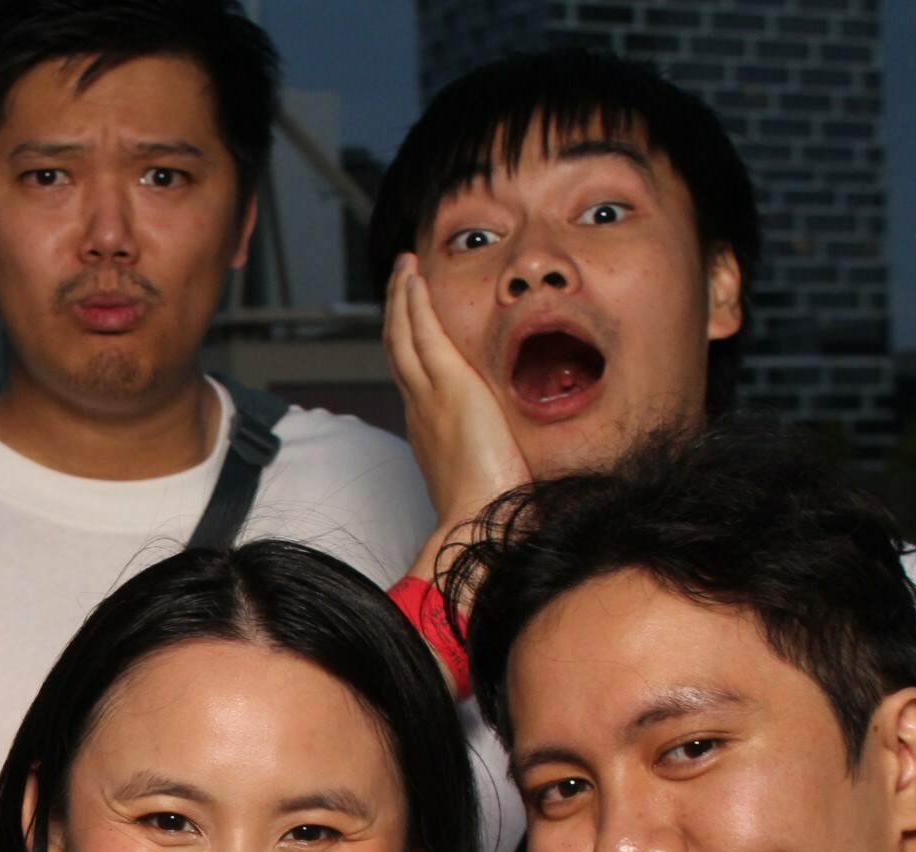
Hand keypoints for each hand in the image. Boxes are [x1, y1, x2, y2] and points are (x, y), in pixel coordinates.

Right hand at [385, 255, 529, 556]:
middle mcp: (420, 406)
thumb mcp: (488, 472)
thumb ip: (494, 452)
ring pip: (403, 334)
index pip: (414, 373)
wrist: (476, 521)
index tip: (414, 318)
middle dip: (398, 309)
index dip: (410, 341)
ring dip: (402, 296)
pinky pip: (422, 333)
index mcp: (429, 426)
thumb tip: (516, 452)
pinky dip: (415, 303)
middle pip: (399, 347)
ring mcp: (429, 395)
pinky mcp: (448, 386)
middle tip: (401, 278)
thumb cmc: (488, 509)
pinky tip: (415, 279)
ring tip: (405, 266)